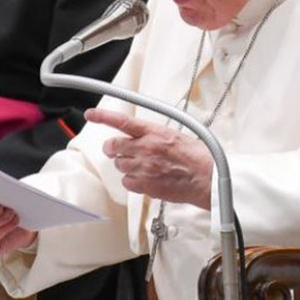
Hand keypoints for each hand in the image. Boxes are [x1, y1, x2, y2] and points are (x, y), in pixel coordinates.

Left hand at [86, 108, 212, 208]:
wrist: (207, 178)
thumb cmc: (198, 157)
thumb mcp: (176, 136)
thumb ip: (155, 135)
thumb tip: (143, 137)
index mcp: (155, 132)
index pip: (123, 121)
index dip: (103, 117)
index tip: (92, 114)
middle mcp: (146, 148)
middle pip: (113, 146)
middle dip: (112, 148)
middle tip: (116, 150)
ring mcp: (144, 167)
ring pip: (119, 165)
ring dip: (126, 165)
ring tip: (142, 166)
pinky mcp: (145, 185)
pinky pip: (126, 182)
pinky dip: (132, 181)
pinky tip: (145, 178)